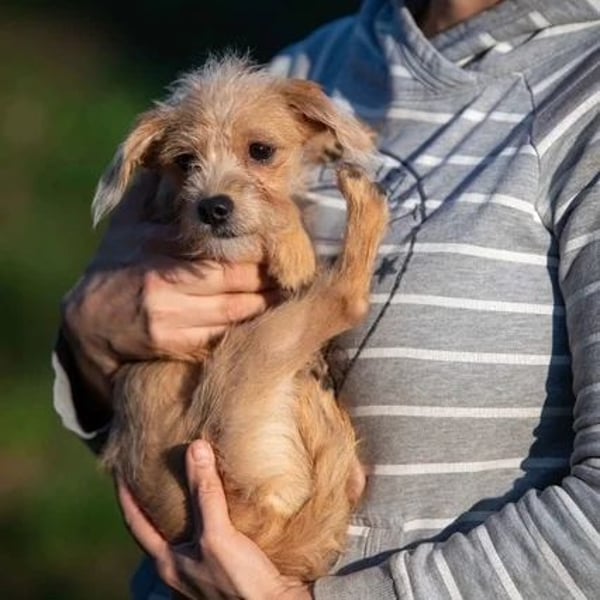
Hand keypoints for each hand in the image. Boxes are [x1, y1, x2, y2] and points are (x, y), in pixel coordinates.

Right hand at [60, 171, 275, 403]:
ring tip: (287, 294)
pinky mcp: (172, 344)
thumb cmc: (115, 265)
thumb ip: (151, 193)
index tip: (281, 248)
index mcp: (160, 248)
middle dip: (270, 279)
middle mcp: (165, 283)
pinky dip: (244, 326)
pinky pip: (220, 335)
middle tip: (295, 273)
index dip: (259, 253)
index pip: (224, 250)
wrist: (87, 321)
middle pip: (236, 282)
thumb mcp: (127, 224)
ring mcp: (169, 317)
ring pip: (234, 312)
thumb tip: (173, 161)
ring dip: (265, 304)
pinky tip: (261, 318)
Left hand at [117, 441, 312, 599]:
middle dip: (161, 498)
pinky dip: (216, 514)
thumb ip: (205, 494)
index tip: (121, 471)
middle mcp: (181, 568)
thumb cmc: (239, 584)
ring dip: (191, 505)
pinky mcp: (228, 567)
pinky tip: (229, 501)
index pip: (136, 523)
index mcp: (168, 563)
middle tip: (163, 467)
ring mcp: (204, 570)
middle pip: (161, 527)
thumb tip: (196, 449)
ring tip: (196, 477)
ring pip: (190, 530)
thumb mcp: (217, 536)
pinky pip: (215, 534)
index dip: (126, 496)